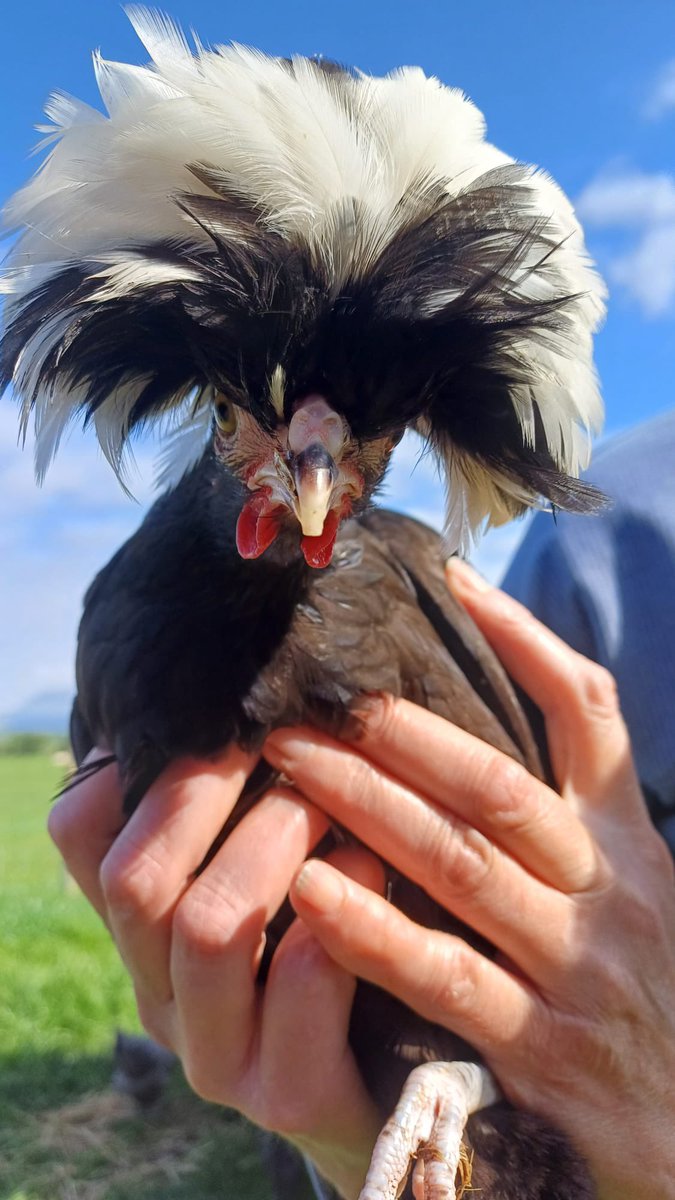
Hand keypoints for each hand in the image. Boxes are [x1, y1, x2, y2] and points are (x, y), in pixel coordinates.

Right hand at [48, 750, 382, 1198]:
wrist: (391, 1090)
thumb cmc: (336, 948)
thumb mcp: (275, 871)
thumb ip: (243, 809)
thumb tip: (233, 698)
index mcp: (144, 932)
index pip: (81, 833)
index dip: (127, 761)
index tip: (202, 712)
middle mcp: (162, 995)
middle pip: (136, 877)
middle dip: (209, 790)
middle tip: (278, 738)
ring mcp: (218, 1055)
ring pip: (207, 928)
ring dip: (273, 842)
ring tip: (327, 799)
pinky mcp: (291, 1094)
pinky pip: (301, 985)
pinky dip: (340, 905)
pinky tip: (373, 862)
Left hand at [265, 560, 674, 1199]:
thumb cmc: (632, 987)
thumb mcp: (623, 888)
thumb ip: (561, 817)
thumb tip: (465, 729)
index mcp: (624, 839)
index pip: (590, 714)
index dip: (525, 641)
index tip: (454, 582)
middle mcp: (608, 888)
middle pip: (497, 784)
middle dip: (397, 733)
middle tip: (308, 695)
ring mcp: (578, 966)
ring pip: (463, 864)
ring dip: (367, 807)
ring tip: (289, 764)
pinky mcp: (544, 1049)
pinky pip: (448, 975)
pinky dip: (376, 930)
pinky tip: (310, 893)